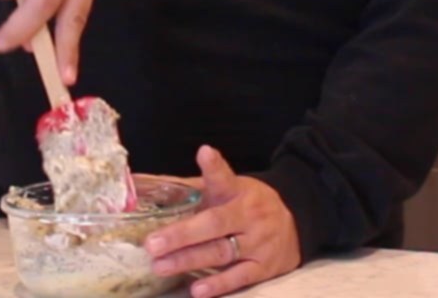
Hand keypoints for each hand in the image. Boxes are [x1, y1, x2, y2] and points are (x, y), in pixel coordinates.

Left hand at [145, 146, 299, 297]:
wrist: (297, 222)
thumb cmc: (247, 204)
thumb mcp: (226, 189)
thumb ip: (188, 187)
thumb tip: (139, 181)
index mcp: (237, 191)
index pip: (224, 177)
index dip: (214, 167)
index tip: (205, 153)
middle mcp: (249, 215)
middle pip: (214, 223)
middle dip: (182, 235)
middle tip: (152, 244)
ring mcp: (258, 242)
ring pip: (221, 252)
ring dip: (189, 260)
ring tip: (161, 265)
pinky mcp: (264, 267)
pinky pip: (240, 277)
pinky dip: (219, 284)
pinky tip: (198, 289)